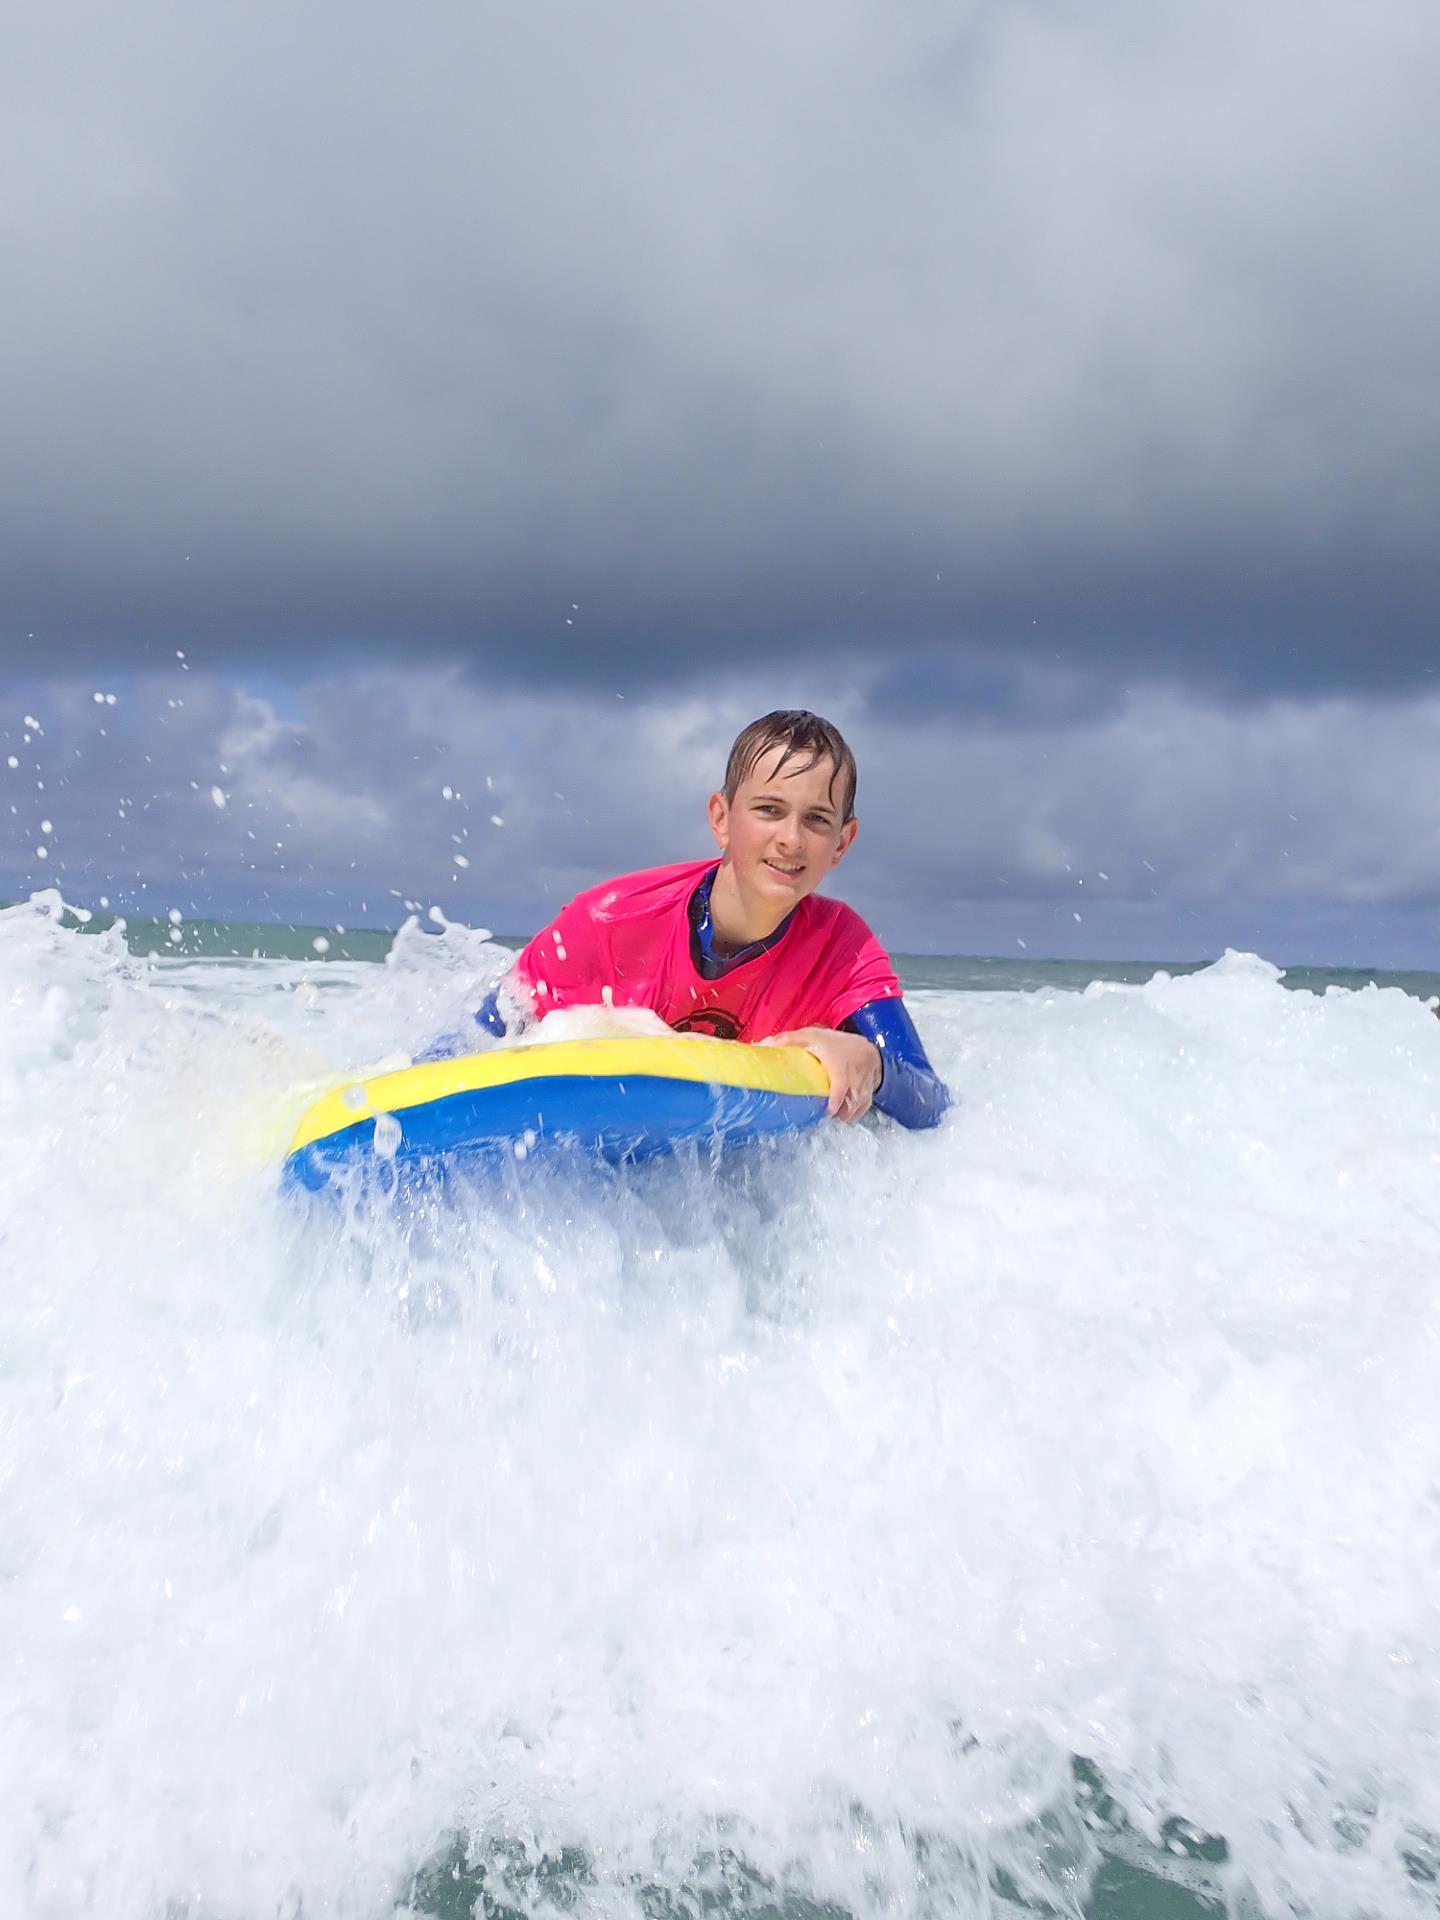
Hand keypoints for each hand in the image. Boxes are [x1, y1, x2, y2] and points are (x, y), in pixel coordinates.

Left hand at [761, 1026, 881, 1121]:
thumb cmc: (838, 1044)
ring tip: (826, 1114)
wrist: (867, 1050)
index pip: (841, 1087)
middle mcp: (854, 1081)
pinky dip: (848, 1116)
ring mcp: (863, 1091)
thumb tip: (763, 1045)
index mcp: (840, 1068)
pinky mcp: (867, 1098)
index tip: (827, 1111)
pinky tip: (838, 1113)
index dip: (835, 1101)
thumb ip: (789, 1040)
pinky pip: (858, 1113)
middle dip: (835, 1113)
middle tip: (818, 1114)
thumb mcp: (812, 1036)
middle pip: (848, 1105)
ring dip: (840, 1115)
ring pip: (853, 1111)